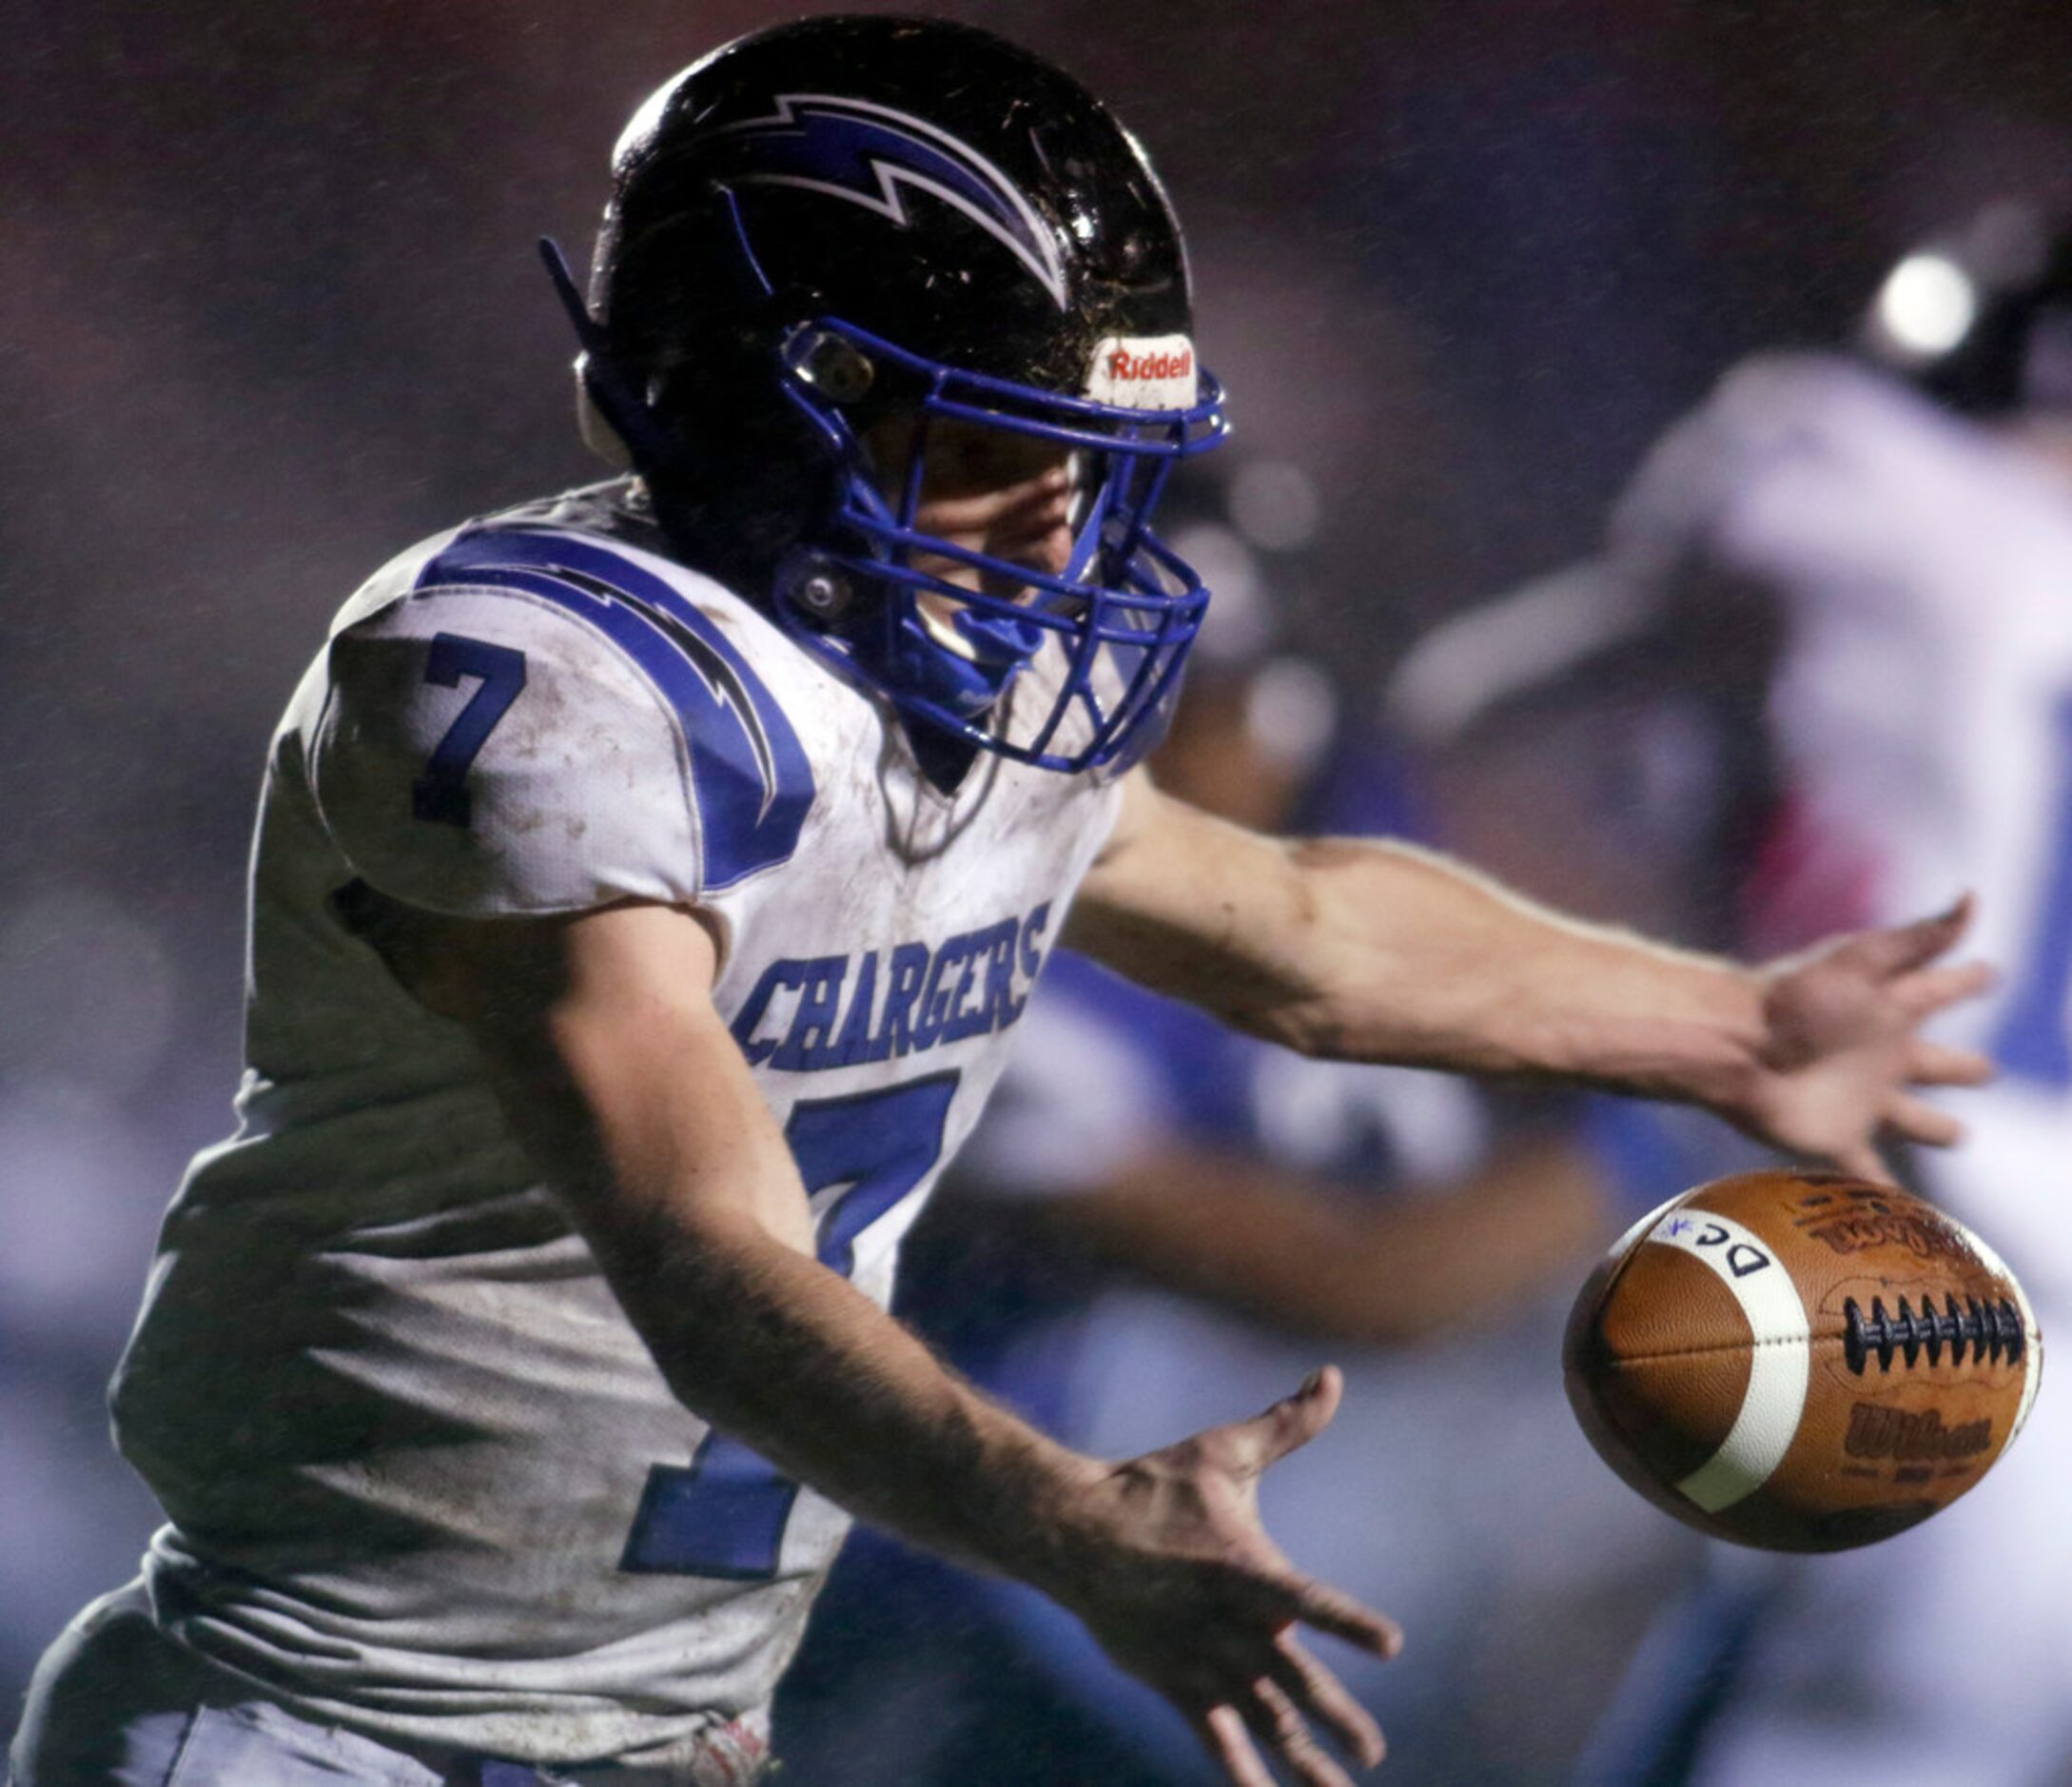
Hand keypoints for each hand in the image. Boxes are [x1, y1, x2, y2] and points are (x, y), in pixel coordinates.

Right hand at [1050, 1366, 1399, 1785]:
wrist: (1072, 1530)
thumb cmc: (1156, 1486)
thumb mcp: (1224, 1452)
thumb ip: (1287, 1425)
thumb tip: (1332, 1376)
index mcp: (1246, 1569)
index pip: (1310, 1600)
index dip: (1349, 1623)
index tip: (1391, 1644)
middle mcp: (1229, 1626)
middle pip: (1293, 1683)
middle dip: (1337, 1720)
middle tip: (1372, 1754)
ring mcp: (1201, 1661)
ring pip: (1261, 1723)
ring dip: (1302, 1762)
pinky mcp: (1176, 1684)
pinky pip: (1213, 1738)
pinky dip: (1238, 1772)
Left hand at [1735, 895, 1993, 1179]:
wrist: (1733, 1044)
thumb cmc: (1794, 997)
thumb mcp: (1861, 960)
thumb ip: (1919, 937)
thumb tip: (1972, 897)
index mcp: (1888, 1009)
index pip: (1940, 989)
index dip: (1966, 980)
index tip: (1990, 971)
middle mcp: (1880, 1056)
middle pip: (1933, 1062)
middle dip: (1960, 1066)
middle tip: (1986, 1070)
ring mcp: (1860, 1100)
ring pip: (1911, 1119)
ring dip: (1933, 1128)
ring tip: (1957, 1135)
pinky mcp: (1835, 1137)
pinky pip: (1867, 1171)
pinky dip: (1885, 1194)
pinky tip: (1902, 1214)